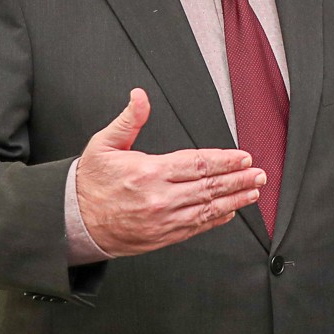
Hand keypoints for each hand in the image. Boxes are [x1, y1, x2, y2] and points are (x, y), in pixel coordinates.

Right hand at [75, 89, 265, 256]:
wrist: (73, 221)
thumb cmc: (90, 182)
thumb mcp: (104, 144)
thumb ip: (129, 120)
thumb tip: (140, 96)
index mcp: (148, 172)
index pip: (197, 164)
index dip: (224, 161)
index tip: (244, 158)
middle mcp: (159, 198)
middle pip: (208, 187)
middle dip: (238, 180)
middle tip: (259, 175)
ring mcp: (163, 220)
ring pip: (207, 209)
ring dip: (234, 200)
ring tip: (253, 192)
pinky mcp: (162, 237)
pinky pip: (195, 227)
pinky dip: (215, 220)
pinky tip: (230, 212)